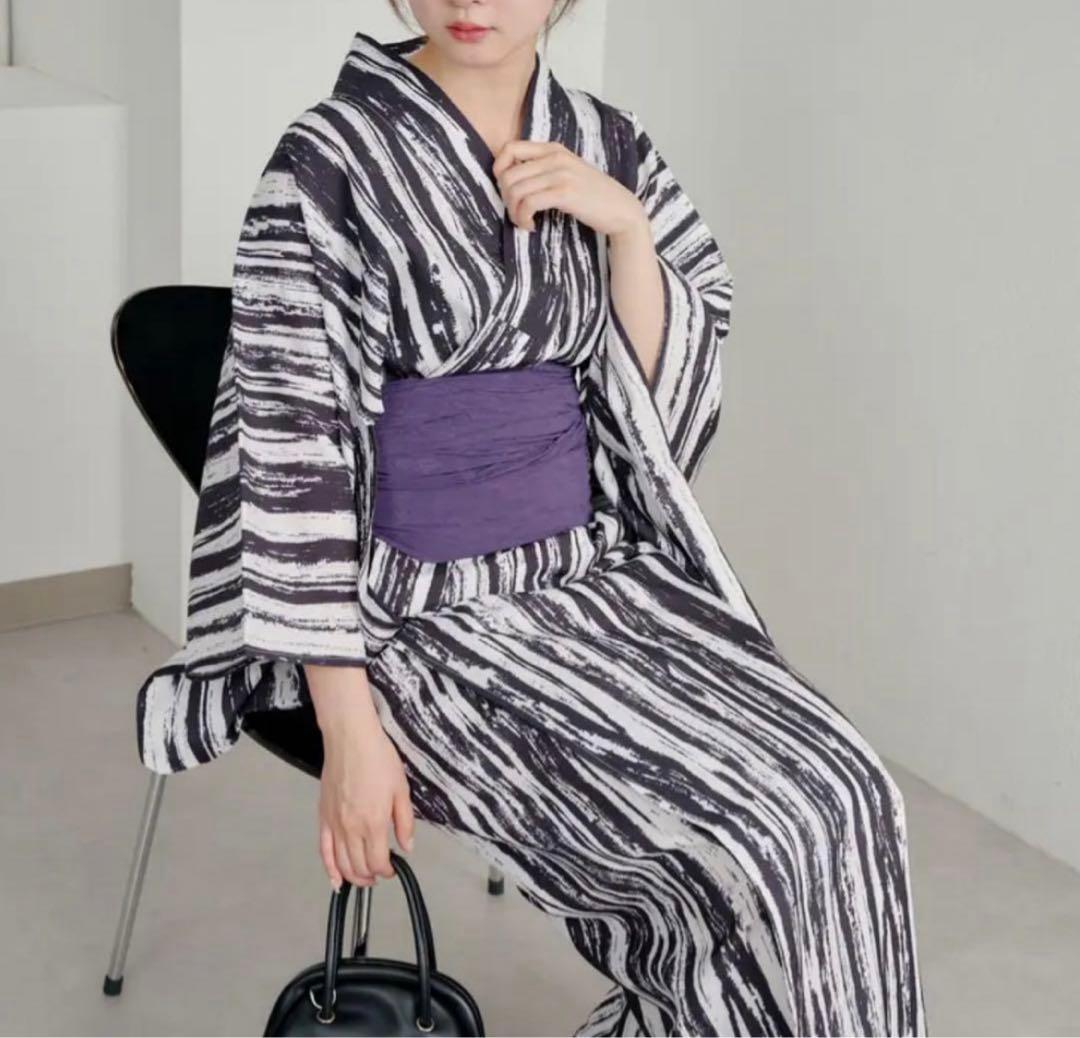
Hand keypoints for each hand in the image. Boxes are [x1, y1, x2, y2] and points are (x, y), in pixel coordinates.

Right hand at [317, 717, 415, 891]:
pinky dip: (329, 870)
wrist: (350, 739)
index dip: (387, 871)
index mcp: (373, 823)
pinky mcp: (323, 817)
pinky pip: (324, 851)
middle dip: (371, 876)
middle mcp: (351, 829)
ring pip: (341, 864)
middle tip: (380, 873)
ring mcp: (334, 825)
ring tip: (364, 878)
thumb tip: (406, 848)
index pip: (377, 862)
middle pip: (358, 867)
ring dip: (353, 877)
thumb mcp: (401, 789)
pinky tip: (336, 881)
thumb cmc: (379, 760)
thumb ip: (404, 822)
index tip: (393, 868)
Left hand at [492, 139, 648, 238]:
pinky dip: (524, 218)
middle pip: (508, 174)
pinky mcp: (565, 193)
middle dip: (506, 199)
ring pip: (516, 190)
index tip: (507, 191)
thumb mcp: (568, 173)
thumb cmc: (592, 197)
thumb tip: (512, 180)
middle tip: (517, 214)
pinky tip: (531, 226)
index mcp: (553, 149)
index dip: (498, 170)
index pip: (509, 148)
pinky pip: (529, 203)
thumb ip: (545, 169)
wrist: (621, 210)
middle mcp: (555, 157)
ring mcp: (560, 173)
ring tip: (524, 222)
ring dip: (514, 212)